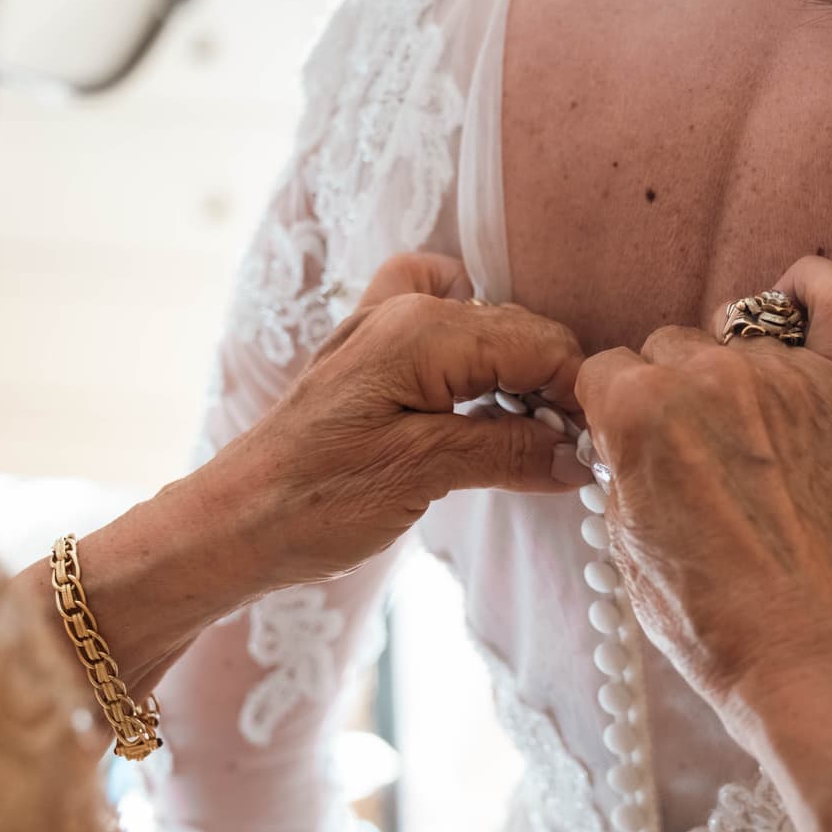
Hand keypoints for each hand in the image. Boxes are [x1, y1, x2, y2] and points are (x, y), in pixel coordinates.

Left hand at [49, 253, 588, 696]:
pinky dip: (476, 353)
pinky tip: (482, 400)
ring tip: (532, 442)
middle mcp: (405, 308)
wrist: (231, 524)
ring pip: (490, 329)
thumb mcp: (424, 476)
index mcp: (423, 329)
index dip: (579, 396)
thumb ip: (509, 450)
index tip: (600, 451)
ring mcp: (383, 323)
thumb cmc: (315, 502)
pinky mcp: (371, 352)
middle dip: (555, 389)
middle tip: (572, 457)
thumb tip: (580, 455)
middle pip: (522, 333)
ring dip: (520, 377)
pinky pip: (445, 322)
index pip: (541, 343)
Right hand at [576, 256, 831, 736]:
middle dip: (668, 394)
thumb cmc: (717, 621)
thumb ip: (618, 468)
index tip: (628, 441)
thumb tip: (622, 437)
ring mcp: (781, 376)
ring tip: (747, 434)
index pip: (603, 371)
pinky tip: (797, 296)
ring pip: (732, 334)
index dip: (611, 412)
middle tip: (694, 456)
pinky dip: (814, 288)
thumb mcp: (626, 546)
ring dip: (729, 371)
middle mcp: (706, 377)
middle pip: (666, 348)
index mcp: (637, 411)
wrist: (812, 657)